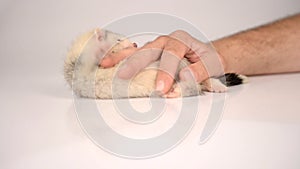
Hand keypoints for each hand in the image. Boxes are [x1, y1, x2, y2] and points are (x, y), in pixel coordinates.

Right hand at [100, 30, 224, 93]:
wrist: (208, 58)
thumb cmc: (208, 60)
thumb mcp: (213, 65)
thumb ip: (200, 71)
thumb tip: (185, 76)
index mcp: (181, 40)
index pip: (171, 53)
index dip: (165, 71)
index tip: (161, 89)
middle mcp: (166, 41)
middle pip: (149, 50)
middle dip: (136, 63)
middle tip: (124, 76)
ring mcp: (157, 47)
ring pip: (138, 51)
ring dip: (121, 58)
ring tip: (105, 65)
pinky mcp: (151, 55)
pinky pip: (135, 55)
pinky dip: (122, 59)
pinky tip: (109, 63)